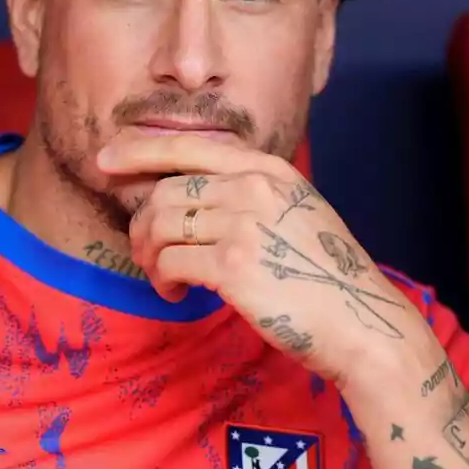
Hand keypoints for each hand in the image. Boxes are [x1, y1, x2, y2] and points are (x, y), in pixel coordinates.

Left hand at [97, 133, 416, 386]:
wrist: (362, 323)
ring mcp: (244, 223)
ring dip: (149, 255)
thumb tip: (184, 196)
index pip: (190, 145)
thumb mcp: (296, 212)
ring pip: (160, 224)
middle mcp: (255, 187)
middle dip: (143, 224)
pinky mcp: (233, 265)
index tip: (105, 158)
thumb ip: (249, 194)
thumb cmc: (324, 277)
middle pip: (166, 190)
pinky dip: (161, 280)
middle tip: (147, 255)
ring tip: (162, 278)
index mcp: (270, 169)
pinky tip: (175, 295)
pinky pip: (169, 261)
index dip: (140, 149)